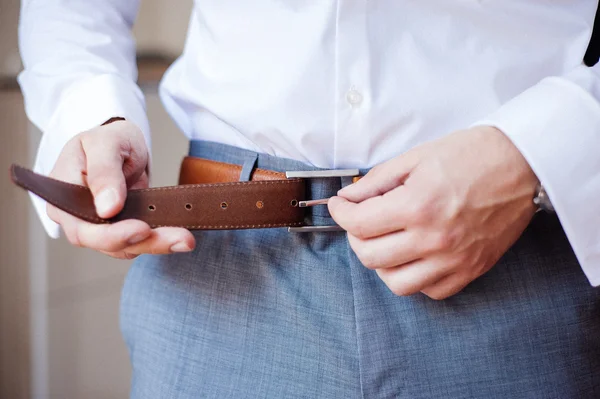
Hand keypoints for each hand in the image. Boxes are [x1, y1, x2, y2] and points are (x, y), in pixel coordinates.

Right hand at [48, 119, 194, 258]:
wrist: (122, 144)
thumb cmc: (108, 139)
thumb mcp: (105, 143)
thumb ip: (103, 171)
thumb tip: (107, 207)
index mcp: (63, 197)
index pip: (82, 229)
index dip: (111, 235)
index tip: (142, 229)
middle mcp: (77, 218)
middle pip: (105, 243)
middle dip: (143, 243)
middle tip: (179, 238)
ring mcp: (99, 226)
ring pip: (125, 247)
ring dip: (156, 245)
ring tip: (185, 239)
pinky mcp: (120, 228)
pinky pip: (137, 242)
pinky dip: (159, 240)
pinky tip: (178, 236)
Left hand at [328, 126, 537, 299]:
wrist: (523, 163)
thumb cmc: (472, 154)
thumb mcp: (417, 157)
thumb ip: (377, 181)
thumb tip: (349, 198)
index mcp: (417, 205)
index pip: (359, 224)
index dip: (341, 213)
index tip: (341, 205)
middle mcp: (433, 238)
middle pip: (370, 256)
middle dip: (355, 237)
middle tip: (359, 221)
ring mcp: (454, 259)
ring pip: (396, 283)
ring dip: (381, 264)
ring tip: (385, 243)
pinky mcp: (471, 270)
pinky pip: (430, 291)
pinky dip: (414, 278)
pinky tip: (413, 257)